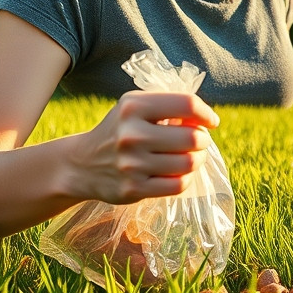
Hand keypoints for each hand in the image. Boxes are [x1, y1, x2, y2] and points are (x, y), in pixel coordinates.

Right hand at [63, 91, 219, 204]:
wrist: (82, 164)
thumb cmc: (120, 130)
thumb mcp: (134, 107)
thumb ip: (167, 107)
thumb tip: (205, 120)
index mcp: (133, 107)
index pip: (186, 104)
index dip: (206, 113)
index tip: (211, 121)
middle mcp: (131, 134)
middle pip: (192, 138)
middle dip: (203, 139)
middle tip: (198, 141)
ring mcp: (132, 164)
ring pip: (189, 163)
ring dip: (198, 159)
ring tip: (191, 156)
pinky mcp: (133, 188)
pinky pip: (178, 185)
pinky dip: (186, 178)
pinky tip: (179, 172)